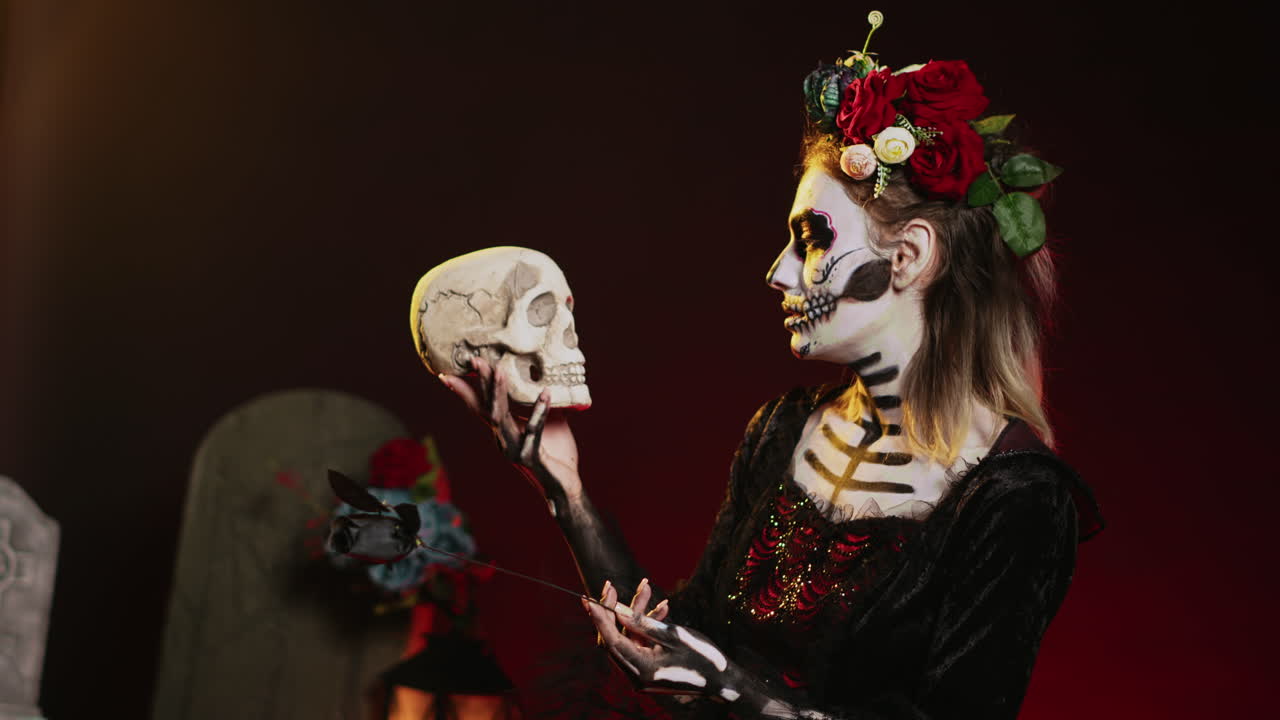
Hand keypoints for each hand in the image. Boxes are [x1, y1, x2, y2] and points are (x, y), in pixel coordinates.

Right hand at [438, 357, 581, 498]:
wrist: (563, 486)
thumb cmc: (556, 454)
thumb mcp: (546, 424)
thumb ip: (539, 406)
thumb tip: (543, 380)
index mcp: (503, 431)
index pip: (480, 407)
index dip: (465, 390)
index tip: (448, 372)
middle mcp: (503, 439)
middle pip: (486, 408)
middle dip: (481, 383)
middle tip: (476, 360)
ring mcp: (513, 449)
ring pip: (500, 418)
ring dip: (499, 394)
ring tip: (500, 372)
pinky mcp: (530, 457)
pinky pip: (534, 431)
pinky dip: (539, 412)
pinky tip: (545, 394)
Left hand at [584, 579, 737, 699]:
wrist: (722, 680)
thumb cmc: (702, 657)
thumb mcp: (673, 635)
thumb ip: (642, 623)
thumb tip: (616, 610)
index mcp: (641, 670)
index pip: (611, 641)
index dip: (599, 617)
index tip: (588, 597)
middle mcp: (636, 676)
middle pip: (613, 640)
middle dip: (613, 611)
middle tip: (611, 586)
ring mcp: (641, 674)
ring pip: (627, 638)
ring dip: (634, 614)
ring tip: (647, 588)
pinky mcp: (648, 669)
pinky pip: (639, 644)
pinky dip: (644, 626)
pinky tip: (661, 608)